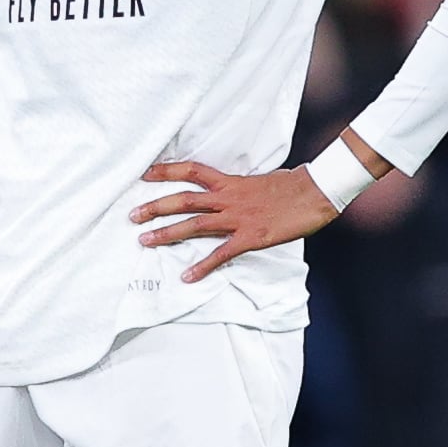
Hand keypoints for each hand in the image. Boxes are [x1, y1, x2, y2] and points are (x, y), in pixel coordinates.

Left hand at [133, 159, 342, 281]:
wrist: (316, 191)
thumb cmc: (290, 186)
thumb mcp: (258, 180)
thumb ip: (237, 187)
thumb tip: (226, 190)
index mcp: (229, 181)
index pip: (191, 170)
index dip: (165, 170)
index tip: (143, 173)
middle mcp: (228, 197)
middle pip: (183, 199)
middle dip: (155, 207)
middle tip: (131, 216)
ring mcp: (238, 217)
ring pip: (194, 224)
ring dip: (168, 234)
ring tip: (145, 241)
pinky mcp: (251, 237)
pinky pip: (222, 253)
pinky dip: (203, 266)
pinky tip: (187, 276)